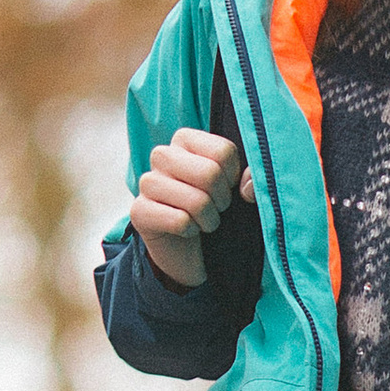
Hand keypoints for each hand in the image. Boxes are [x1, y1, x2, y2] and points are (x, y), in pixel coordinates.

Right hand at [132, 127, 250, 283]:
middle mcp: (163, 155)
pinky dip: (191, 231)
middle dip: (222, 200)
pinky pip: (180, 221)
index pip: (223, 151)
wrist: (190, 251)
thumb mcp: (238, 191)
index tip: (227, 187)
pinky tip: (186, 231)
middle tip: (216, 208)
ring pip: (196, 200)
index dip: (234, 177)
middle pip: (209, 173)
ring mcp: (147, 182)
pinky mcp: (139, 211)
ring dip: (208, 220)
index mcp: (186, 140)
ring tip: (203, 221)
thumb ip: (251, 181)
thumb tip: (248, 187)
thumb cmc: (214, 210)